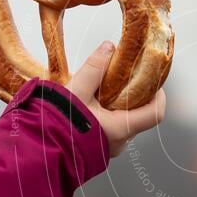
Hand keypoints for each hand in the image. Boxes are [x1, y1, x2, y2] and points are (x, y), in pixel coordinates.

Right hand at [67, 41, 165, 157]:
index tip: (152, 81)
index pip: (156, 113)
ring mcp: (109, 147)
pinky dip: (107, 116)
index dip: (158, 95)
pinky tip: (90, 104)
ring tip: (102, 90)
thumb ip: (94, 68)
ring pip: (124, 123)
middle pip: (140, 116)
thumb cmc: (57, 125)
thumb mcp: (76, 91)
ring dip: (118, 106)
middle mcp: (119, 141)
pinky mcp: (97, 148)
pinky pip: (110, 130)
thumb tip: (108, 47)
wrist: (38, 148)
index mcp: (121, 128)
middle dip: (134, 96)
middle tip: (123, 79)